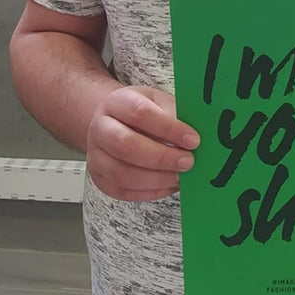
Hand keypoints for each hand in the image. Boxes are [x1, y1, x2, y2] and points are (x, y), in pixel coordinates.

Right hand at [85, 86, 198, 201]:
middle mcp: (100, 128)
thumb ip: (177, 116)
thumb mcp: (160, 103)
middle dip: (161, 157)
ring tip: (180, 177)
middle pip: (125, 145)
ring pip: (122, 173)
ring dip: (157, 179)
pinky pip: (123, 191)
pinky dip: (150, 191)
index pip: (139, 113)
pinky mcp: (101, 179)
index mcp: (116, 102)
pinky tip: (168, 184)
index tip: (193, 140)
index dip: (168, 128)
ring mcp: (96, 155)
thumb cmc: (144, 114)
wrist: (116, 123)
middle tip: (188, 162)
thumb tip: (198, 139)